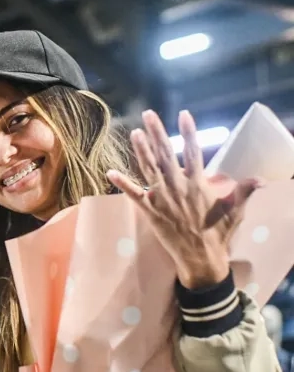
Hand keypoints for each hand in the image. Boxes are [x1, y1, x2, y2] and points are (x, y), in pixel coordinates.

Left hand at [107, 110, 261, 288]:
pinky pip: (134, 195)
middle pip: (166, 154)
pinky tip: (110, 172)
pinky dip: (123, 184)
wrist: (201, 258)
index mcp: (198, 184)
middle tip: (149, 114)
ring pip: (149, 169)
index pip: (193, 152)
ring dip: (141, 150)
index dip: (188, 132)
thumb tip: (261, 180)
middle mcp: (179, 187)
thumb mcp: (235, 211)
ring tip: (134, 132)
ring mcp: (163, 198)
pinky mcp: (150, 211)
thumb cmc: (218, 234)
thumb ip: (244, 192)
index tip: (183, 114)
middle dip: (158, 133)